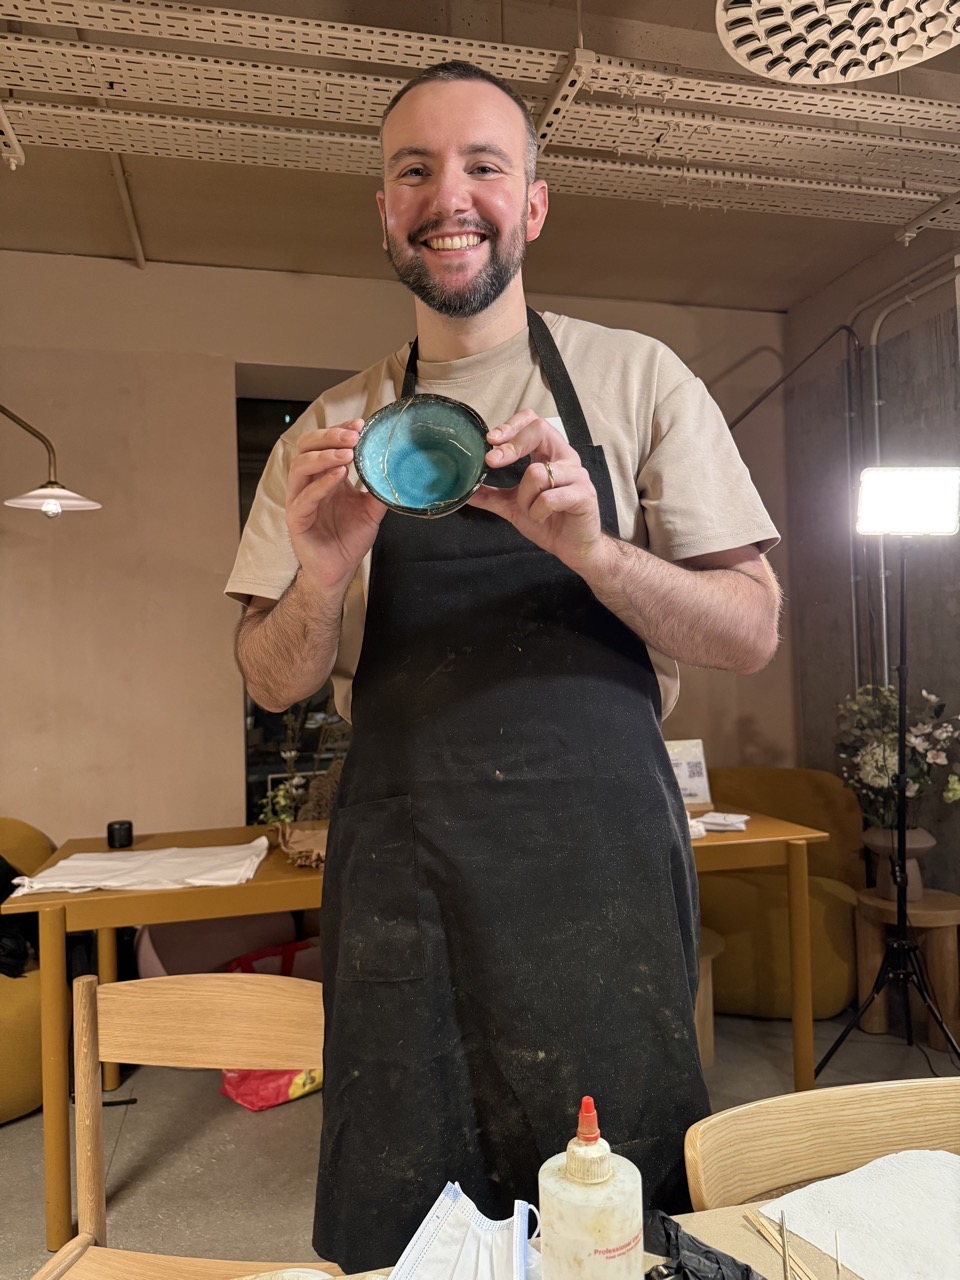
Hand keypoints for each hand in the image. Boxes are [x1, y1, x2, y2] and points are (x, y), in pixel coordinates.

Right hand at [286, 420, 386, 590]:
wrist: (339, 570)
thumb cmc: (349, 538)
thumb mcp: (371, 509)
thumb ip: (379, 488)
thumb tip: (397, 469)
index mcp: (323, 476)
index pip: (323, 443)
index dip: (339, 430)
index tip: (360, 424)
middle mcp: (308, 483)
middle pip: (306, 447)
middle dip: (329, 436)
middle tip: (353, 435)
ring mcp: (300, 500)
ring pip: (300, 467)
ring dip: (324, 456)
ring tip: (347, 453)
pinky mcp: (297, 519)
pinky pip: (305, 498)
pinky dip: (321, 484)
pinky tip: (339, 476)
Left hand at [466, 410, 604, 572]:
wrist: (573, 547)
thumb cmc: (549, 521)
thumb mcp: (513, 506)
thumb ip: (491, 495)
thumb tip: (465, 490)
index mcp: (550, 454)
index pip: (533, 421)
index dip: (511, 425)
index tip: (490, 439)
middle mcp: (565, 458)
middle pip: (539, 430)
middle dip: (511, 446)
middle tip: (491, 461)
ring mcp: (577, 474)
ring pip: (537, 472)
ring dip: (525, 498)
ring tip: (532, 511)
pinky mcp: (583, 494)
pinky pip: (549, 498)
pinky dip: (537, 511)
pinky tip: (542, 518)